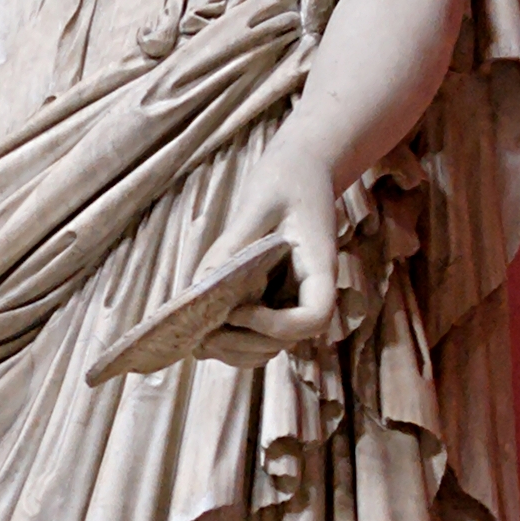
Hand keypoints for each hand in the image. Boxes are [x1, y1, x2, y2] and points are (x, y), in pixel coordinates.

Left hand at [197, 128, 337, 367]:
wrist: (303, 169)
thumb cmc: (286, 179)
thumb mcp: (257, 204)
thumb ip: (232, 245)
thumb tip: (199, 286)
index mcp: (320, 267)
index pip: (312, 318)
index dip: (274, 325)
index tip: (236, 310)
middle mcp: (310, 292)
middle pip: (285, 342)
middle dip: (243, 345)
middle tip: (201, 338)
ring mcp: (293, 299)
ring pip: (270, 346)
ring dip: (235, 351)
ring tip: (198, 341)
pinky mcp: (275, 299)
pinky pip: (258, 334)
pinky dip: (233, 341)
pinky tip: (204, 332)